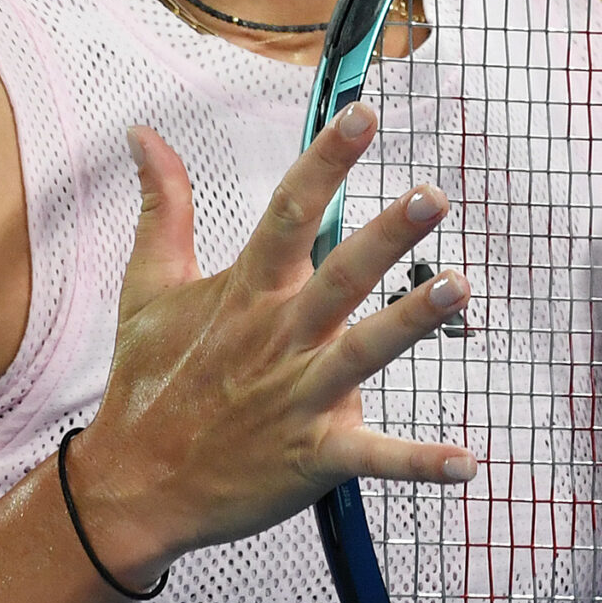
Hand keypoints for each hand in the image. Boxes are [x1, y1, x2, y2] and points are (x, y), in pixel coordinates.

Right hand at [70, 102, 478, 584]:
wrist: (133, 488)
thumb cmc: (149, 383)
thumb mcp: (148, 288)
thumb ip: (162, 206)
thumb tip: (144, 133)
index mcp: (246, 292)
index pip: (289, 212)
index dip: (327, 162)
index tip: (365, 114)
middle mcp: (277, 338)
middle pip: (338, 276)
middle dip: (387, 236)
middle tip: (433, 195)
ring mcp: (297, 398)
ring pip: (362, 353)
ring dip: (412, 322)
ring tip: (460, 289)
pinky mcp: (312, 456)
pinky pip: (373, 458)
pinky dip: (419, 463)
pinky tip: (468, 462)